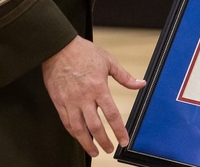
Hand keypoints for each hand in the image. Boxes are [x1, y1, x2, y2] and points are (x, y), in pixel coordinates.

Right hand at [41, 36, 145, 156]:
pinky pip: (66, 122)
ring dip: (87, 143)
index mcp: (98, 88)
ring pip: (78, 129)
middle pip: (95, 126)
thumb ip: (125, 77)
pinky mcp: (59, 102)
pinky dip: (73, 133)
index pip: (111, 114)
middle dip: (103, 141)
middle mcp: (84, 98)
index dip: (119, 130)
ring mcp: (70, 101)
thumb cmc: (84, 52)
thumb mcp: (108, 61)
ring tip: (94, 151)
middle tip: (109, 149)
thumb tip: (141, 84)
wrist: (58, 48)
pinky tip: (79, 137)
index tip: (124, 140)